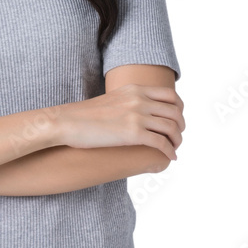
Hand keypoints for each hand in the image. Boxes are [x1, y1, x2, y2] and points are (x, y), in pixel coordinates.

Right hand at [55, 83, 184, 160]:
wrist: (66, 122)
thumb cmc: (84, 115)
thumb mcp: (112, 99)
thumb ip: (128, 102)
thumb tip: (136, 112)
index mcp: (135, 89)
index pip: (170, 95)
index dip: (179, 109)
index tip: (177, 120)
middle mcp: (140, 100)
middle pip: (175, 112)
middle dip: (180, 126)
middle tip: (177, 136)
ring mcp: (137, 116)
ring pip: (172, 128)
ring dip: (177, 140)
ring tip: (174, 148)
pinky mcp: (133, 133)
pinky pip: (162, 143)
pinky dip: (170, 151)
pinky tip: (170, 157)